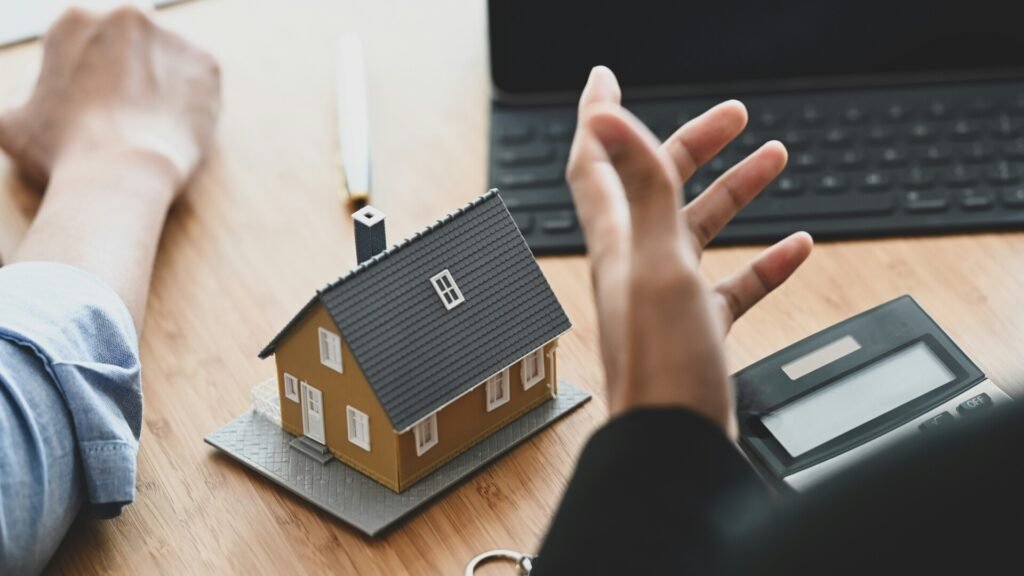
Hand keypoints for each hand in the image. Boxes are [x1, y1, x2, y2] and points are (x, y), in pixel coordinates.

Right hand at [0, 6, 220, 195]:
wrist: (122, 172)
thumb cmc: (62, 151)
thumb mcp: (12, 123)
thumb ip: (17, 103)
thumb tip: (20, 107)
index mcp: (75, 18)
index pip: (92, 37)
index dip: (96, 70)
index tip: (99, 97)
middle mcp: (125, 14)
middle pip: (133, 40)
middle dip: (132, 69)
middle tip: (130, 108)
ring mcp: (170, 35)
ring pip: (169, 57)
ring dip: (164, 81)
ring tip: (154, 121)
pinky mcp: (206, 62)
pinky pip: (201, 78)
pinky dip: (194, 99)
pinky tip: (177, 124)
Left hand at [568, 67, 812, 437]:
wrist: (674, 443)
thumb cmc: (659, 363)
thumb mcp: (656, 261)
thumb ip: (640, 189)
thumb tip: (602, 119)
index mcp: (618, 241)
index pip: (594, 164)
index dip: (598, 119)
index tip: (605, 80)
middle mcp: (637, 263)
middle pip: (658, 187)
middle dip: (693, 144)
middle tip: (733, 115)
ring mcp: (668, 296)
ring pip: (701, 229)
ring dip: (736, 192)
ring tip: (775, 157)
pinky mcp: (698, 329)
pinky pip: (733, 284)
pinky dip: (763, 261)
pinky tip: (794, 247)